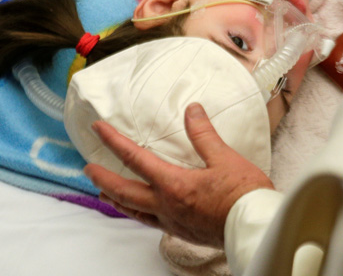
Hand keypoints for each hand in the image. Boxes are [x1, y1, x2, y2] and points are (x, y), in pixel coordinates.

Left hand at [83, 102, 274, 246]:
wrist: (254, 226)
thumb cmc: (243, 195)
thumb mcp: (225, 158)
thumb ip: (203, 135)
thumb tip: (191, 110)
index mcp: (173, 185)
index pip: (135, 159)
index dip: (114, 141)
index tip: (99, 129)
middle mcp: (166, 205)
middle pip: (124, 191)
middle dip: (103, 178)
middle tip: (88, 168)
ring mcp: (171, 221)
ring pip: (133, 211)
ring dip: (115, 199)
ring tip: (103, 194)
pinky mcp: (181, 231)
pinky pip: (149, 222)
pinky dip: (136, 213)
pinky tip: (141, 211)